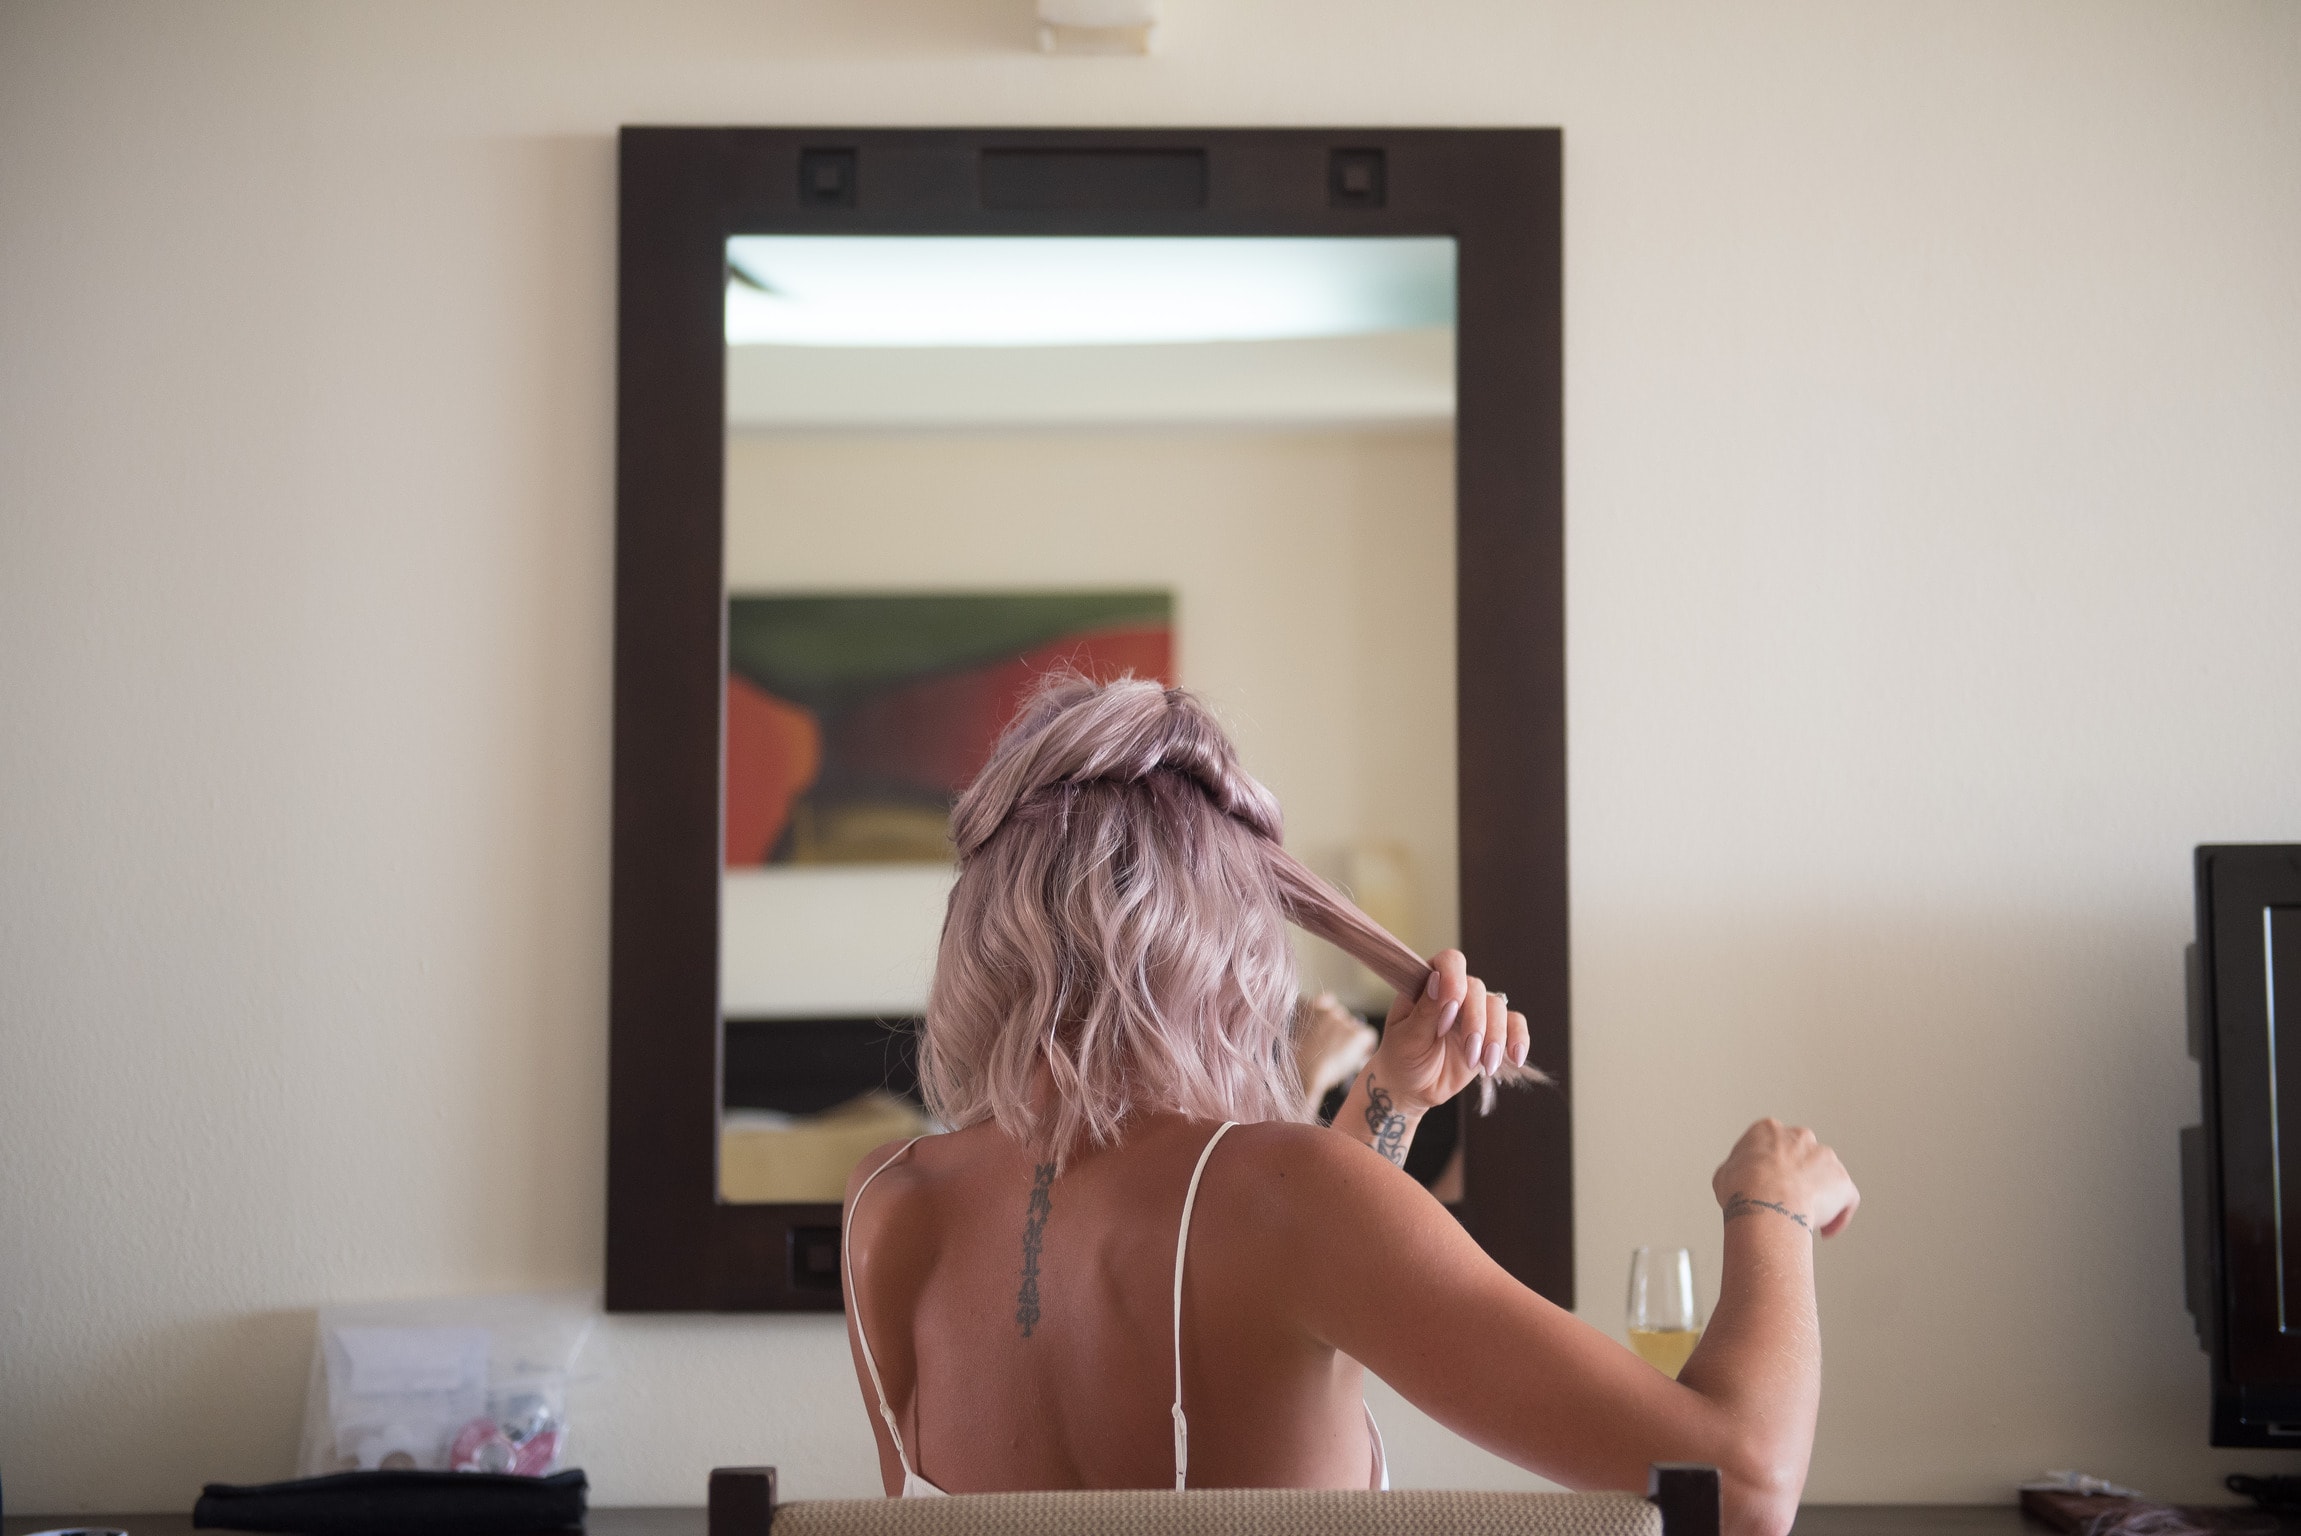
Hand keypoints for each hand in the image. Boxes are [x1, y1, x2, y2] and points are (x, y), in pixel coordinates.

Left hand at [1366, 950, 1526, 1116]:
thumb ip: (1425, 1010)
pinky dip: (1518, 1039)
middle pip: (1478, 989)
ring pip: (1498, 1007)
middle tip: (1469, 1052)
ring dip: (1495, 1037)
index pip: (1449, 962)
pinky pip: (1514, 1024)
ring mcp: (1474, 1011)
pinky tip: (1514, 1058)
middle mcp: (1454, 992)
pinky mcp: (1491, 1031)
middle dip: (1476, 1022)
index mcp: (1427, 984)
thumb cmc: (1402, 1056)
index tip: (1449, 1012)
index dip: (1454, 981)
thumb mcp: (1407, 1036)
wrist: (1413, 1088)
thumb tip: (1438, 979)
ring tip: (1485, 1065)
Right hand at [1711, 1119, 1859, 1237]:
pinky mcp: (1842, 1181)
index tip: (1766, 1184)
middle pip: (1802, 1156)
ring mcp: (1825, 1157)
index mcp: (1768, 1130)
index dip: (1769, 1167)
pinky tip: (1825, 1231)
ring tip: (1804, 1219)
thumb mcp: (1724, 1174)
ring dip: (1818, 1195)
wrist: (1766, 1202)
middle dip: (1797, 1177)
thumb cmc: (1742, 1189)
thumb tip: (1738, 1182)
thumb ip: (1738, 1171)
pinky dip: (1838, 1216)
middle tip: (1786, 1200)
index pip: (1772, 1145)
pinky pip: (1845, 1199)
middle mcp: (1800, 1137)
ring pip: (1825, 1177)